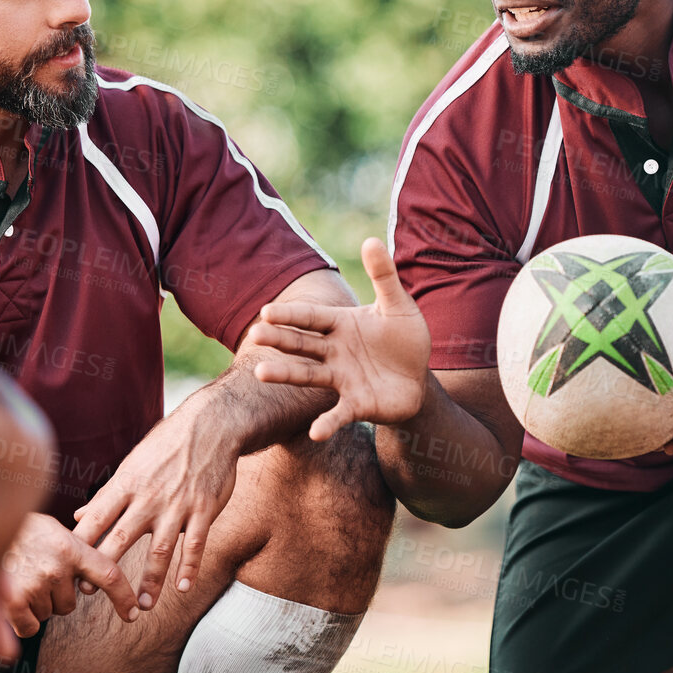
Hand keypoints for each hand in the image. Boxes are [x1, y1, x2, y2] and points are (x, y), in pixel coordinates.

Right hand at [1, 512, 140, 635]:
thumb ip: (75, 548)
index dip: (124, 597)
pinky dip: (21, 621)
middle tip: (35, 575)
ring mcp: (36, 584)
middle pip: (69, 604)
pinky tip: (10, 598)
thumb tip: (97, 572)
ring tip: (19, 579)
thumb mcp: (52, 530)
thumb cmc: (15, 530)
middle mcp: (58, 566)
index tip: (134, 613)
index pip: (109, 575)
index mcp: (72, 547)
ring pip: (47, 614)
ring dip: (36, 604)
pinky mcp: (13, 600)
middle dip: (55, 597)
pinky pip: (29, 627)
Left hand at [72, 412, 235, 610]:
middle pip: (121, 537)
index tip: (67, 567)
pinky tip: (183, 588)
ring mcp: (178, 505)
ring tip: (143, 605)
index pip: (96, 519)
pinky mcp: (203, 509)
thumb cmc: (166, 445)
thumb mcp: (132, 464)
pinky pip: (195, 544)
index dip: (80, 544)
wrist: (211, 425)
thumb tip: (80, 515)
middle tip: (91, 593)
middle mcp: (148, 497)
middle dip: (105, 567)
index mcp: (126, 484)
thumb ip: (108, 494)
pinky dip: (189, 568)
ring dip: (151, 580)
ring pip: (160, 549)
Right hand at [250, 238, 432, 437]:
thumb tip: (372, 239)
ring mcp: (342, 379)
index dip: (291, 314)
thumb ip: (384, 276)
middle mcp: (334, 352)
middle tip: (254, 335)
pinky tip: (314, 433)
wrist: (418, 377)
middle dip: (279, 340)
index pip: (311, 318)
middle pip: (302, 344)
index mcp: (341, 325)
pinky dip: (326, 423)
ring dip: (285, 375)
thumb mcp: (398, 305)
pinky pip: (338, 414)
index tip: (266, 310)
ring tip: (261, 374)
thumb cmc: (404, 338)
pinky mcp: (355, 404)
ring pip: (308, 376)